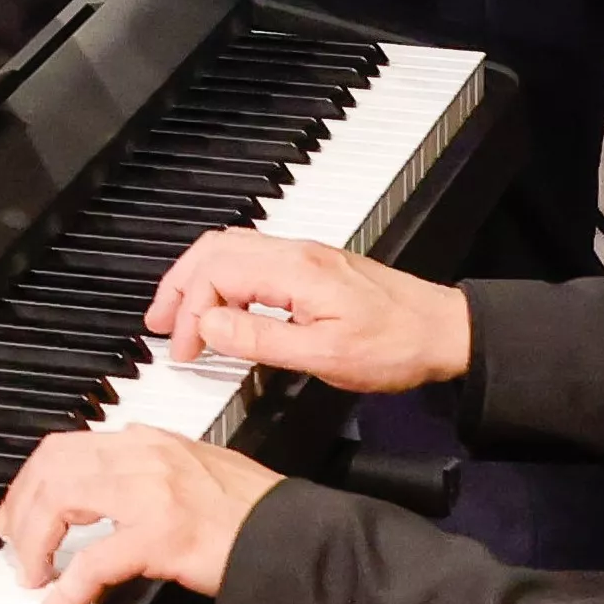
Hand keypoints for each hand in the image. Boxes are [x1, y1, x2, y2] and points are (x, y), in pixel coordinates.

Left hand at [0, 424, 278, 603]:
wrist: (298, 536)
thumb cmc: (254, 513)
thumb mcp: (192, 473)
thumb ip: (145, 474)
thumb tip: (99, 496)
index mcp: (150, 441)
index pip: (68, 445)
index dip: (32, 480)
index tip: (20, 512)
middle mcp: (145, 455)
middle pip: (53, 466)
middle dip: (22, 509)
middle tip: (15, 547)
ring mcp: (152, 493)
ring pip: (62, 501)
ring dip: (36, 543)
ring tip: (34, 574)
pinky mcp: (162, 535)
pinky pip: (94, 562)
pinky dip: (67, 590)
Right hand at [147, 232, 470, 394]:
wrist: (444, 331)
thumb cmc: (396, 346)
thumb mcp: (325, 355)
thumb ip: (261, 339)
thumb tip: (209, 325)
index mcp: (294, 271)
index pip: (216, 276)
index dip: (190, 313)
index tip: (185, 350)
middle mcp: (294, 252)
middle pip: (213, 250)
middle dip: (178, 285)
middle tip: (159, 324)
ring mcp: (303, 255)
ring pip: (229, 248)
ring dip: (196, 278)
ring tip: (178, 312)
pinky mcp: (312, 266)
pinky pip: (250, 257)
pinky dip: (221, 277)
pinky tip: (219, 303)